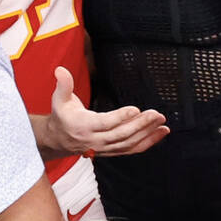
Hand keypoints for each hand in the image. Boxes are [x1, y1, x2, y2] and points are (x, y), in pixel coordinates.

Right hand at [43, 67, 168, 156]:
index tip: (135, 109)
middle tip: (156, 114)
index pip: (105, 123)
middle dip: (141, 125)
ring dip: (147, 133)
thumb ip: (63, 85)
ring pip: (129, 143)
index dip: (120, 117)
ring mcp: (105, 148)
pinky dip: (148, 142)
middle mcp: (95, 140)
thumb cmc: (62, 116)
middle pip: (121, 134)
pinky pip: (132, 149)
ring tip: (162, 123)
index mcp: (83, 127)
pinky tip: (160, 133)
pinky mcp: (112, 151)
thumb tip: (60, 70)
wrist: (59, 140)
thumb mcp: (59, 99)